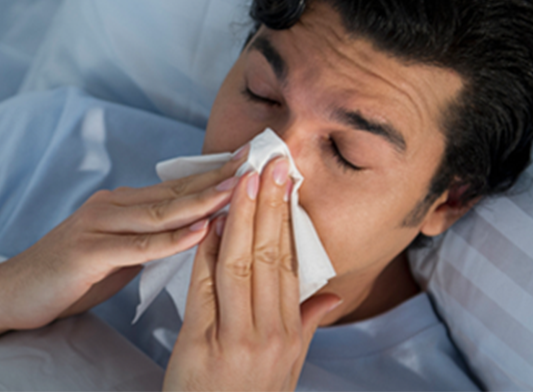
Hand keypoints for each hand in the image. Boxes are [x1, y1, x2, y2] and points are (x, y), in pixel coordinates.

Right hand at [0, 149, 249, 330]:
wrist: (12, 293)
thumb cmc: (67, 277)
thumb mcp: (116, 256)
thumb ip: (149, 241)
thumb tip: (191, 236)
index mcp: (120, 205)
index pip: (177, 187)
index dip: (216, 175)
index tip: (253, 163)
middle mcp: (110, 206)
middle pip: (175, 191)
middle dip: (220, 178)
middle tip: (260, 162)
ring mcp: (97, 226)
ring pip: (160, 213)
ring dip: (203, 201)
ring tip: (240, 190)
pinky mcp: (87, 252)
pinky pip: (137, 246)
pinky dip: (171, 239)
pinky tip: (200, 231)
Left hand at [163, 157, 343, 391]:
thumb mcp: (286, 370)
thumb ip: (305, 327)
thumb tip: (330, 295)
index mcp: (290, 335)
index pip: (291, 265)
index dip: (289, 220)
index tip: (286, 182)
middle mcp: (270, 335)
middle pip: (272, 257)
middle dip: (270, 205)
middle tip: (270, 162)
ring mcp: (238, 340)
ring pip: (242, 265)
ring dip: (242, 217)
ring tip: (242, 179)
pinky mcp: (203, 346)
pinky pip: (206, 288)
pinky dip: (207, 252)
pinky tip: (209, 223)